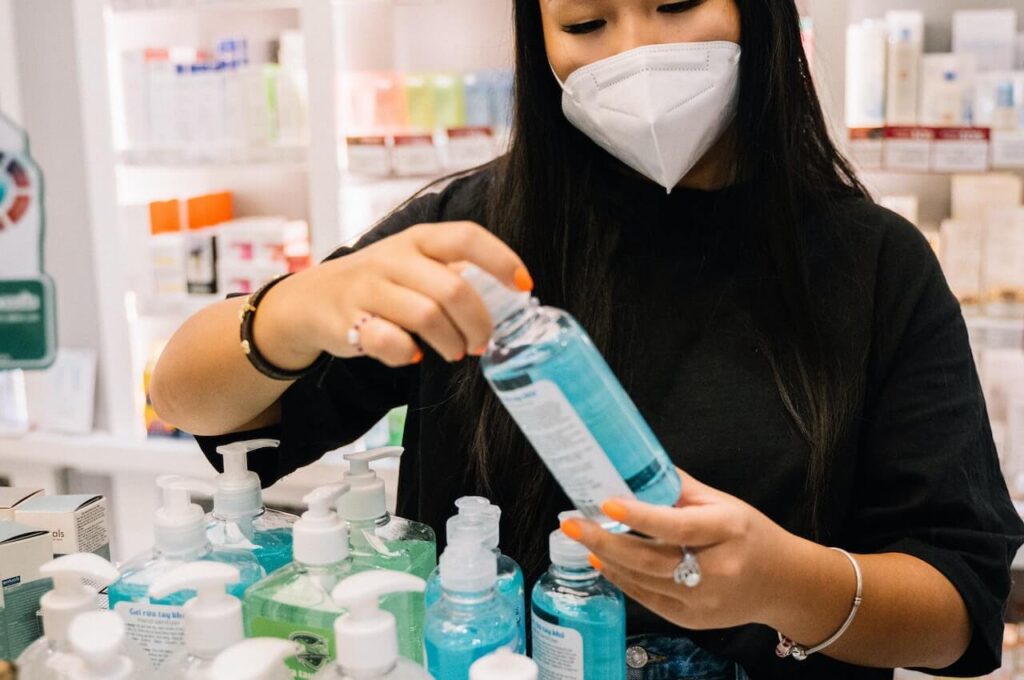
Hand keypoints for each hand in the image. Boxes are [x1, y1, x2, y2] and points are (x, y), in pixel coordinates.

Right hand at [256, 221, 531, 368]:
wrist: (310, 300)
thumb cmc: (378, 284)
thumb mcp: (413, 264)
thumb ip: (451, 273)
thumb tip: (506, 298)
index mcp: (417, 239)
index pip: (467, 237)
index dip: (501, 260)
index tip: (524, 286)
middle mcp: (393, 258)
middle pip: (453, 287)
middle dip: (478, 322)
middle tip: (482, 342)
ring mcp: (368, 288)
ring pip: (427, 316)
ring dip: (450, 342)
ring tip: (455, 352)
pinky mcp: (348, 321)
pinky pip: (389, 342)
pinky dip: (407, 354)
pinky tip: (412, 355)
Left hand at [561, 469, 798, 630]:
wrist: (782, 582)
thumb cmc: (749, 534)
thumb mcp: (722, 502)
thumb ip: (678, 488)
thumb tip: (635, 466)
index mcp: (728, 530)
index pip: (678, 525)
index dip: (640, 516)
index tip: (607, 504)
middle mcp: (718, 569)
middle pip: (652, 559)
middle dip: (606, 541)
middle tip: (572, 524)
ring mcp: (706, 601)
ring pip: (645, 581)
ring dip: (608, 559)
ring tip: (582, 539)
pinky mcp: (694, 621)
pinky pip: (649, 600)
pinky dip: (622, 580)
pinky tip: (604, 562)